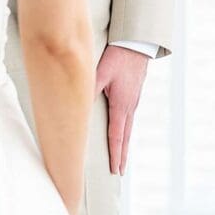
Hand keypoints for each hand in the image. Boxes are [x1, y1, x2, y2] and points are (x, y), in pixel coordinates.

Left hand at [95, 44, 150, 175]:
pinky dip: (126, 130)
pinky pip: (129, 118)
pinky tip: (122, 131)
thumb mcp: (101, 72)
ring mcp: (134, 100)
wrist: (137, 43)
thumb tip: (77, 105)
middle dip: (122, 155)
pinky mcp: (133, 94)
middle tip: (120, 172)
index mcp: (122, 105)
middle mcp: (130, 106)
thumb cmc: (119, 56)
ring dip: (124, 144)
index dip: (115, 155)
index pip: (117, 136)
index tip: (115, 170)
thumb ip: (89, 89)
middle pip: (125, 137)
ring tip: (121, 157)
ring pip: (128, 128)